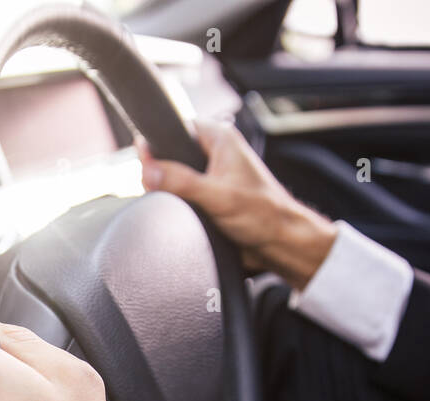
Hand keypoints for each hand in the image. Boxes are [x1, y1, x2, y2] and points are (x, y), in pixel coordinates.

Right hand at [138, 118, 336, 288]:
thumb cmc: (263, 214)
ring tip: (181, 206)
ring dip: (171, 193)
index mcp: (220, 138)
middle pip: (171, 156)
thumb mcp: (217, 196)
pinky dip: (179, 206)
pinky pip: (183, 197)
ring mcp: (212, 176)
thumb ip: (180, 181)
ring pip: (175, 179)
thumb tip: (148, 170)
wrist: (280, 244)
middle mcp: (215, 153)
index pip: (175, 128)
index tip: (148, 166)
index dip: (158, 145)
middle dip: (161, 175)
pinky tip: (184, 215)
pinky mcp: (211, 197)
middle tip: (163, 192)